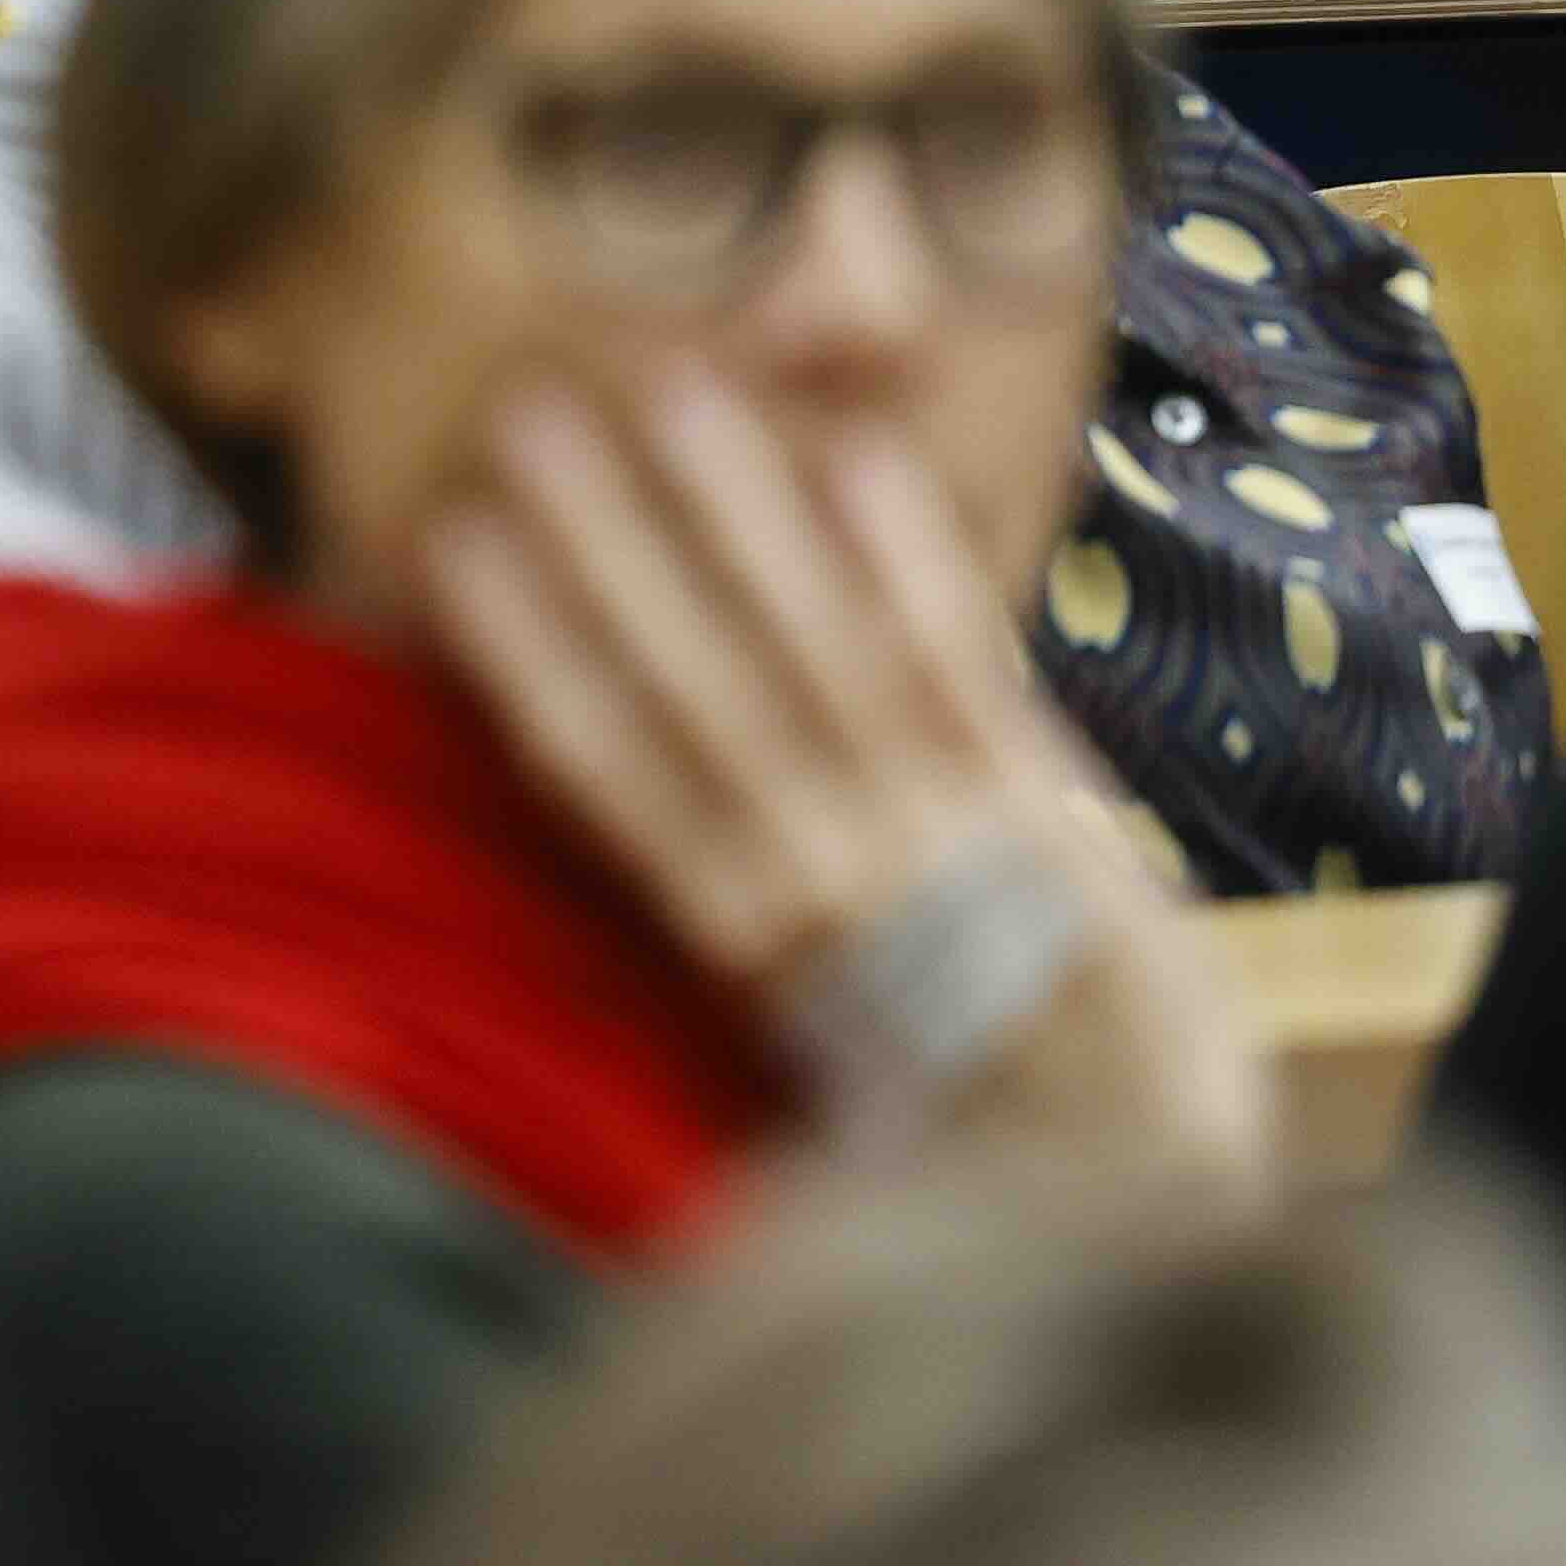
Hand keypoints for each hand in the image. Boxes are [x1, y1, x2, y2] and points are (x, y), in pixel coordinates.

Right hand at [430, 359, 1274, 1188]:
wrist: (1113, 1170)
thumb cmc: (938, 1117)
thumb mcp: (787, 1047)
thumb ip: (713, 916)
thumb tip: (619, 789)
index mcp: (728, 935)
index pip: (597, 762)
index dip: (523, 642)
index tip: (452, 540)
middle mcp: (808, 869)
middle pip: (688, 675)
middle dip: (606, 540)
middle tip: (529, 414)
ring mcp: (925, 828)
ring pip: (811, 644)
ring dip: (738, 515)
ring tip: (673, 396)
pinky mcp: (1035, 802)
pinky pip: (957, 665)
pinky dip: (907, 562)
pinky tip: (858, 460)